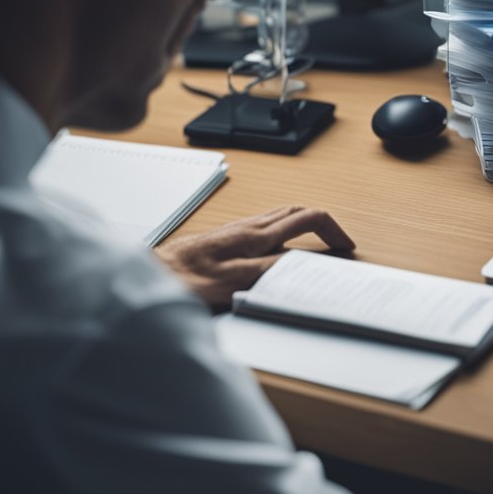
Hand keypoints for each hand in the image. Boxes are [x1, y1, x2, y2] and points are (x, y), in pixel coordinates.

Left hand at [155, 206, 354, 310]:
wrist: (147, 276)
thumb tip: (303, 262)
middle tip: (338, 243)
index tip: (345, 247)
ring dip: (305, 225)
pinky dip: (286, 232)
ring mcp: (236, 231)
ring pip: (282, 216)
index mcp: (255, 235)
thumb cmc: (183, 282)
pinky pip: (266, 226)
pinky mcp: (225, 239)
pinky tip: (281, 248)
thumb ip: (270, 269)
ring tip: (317, 243)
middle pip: (297, 211)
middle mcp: (248, 227)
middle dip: (323, 224)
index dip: (333, 230)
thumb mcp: (233, 281)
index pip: (307, 219)